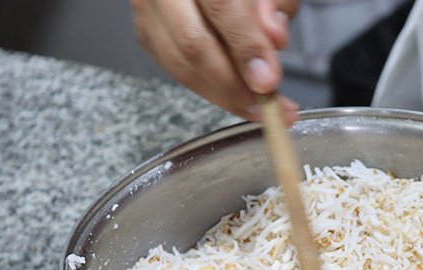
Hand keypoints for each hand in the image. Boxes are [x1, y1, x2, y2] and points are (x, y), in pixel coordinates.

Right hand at [132, 0, 300, 124]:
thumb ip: (275, 4)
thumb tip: (275, 38)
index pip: (222, 6)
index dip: (246, 47)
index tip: (267, 81)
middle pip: (192, 42)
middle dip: (233, 84)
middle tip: (266, 105)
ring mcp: (148, 9)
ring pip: (181, 63)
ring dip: (222, 94)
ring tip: (257, 106)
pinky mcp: (147, 32)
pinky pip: (175, 69)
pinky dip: (207, 87)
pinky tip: (235, 94)